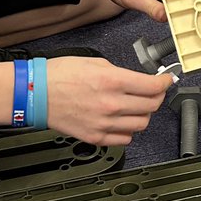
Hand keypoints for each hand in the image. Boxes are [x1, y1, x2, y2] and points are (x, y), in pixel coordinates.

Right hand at [46, 57, 173, 145]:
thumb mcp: (94, 62)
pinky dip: (128, 130)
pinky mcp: (95, 137)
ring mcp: (104, 123)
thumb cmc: (58, 75)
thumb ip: (120, 72)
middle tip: (153, 92)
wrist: (33, 94)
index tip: (166, 80)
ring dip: (143, 115)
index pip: (153, 86)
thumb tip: (137, 79)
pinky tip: (122, 121)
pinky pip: (125, 139)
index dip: (165, 82)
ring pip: (141, 124)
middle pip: (151, 106)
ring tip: (136, 107)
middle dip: (156, 97)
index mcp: (112, 81)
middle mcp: (111, 104)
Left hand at [88, 0, 189, 22]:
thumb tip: (167, 18)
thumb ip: (151, 8)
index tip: (194, 18)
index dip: (192, 5)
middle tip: (192, 26)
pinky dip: (173, 9)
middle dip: (190, 9)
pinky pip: (170, 0)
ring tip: (184, 25)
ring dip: (182, 10)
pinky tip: (173, 18)